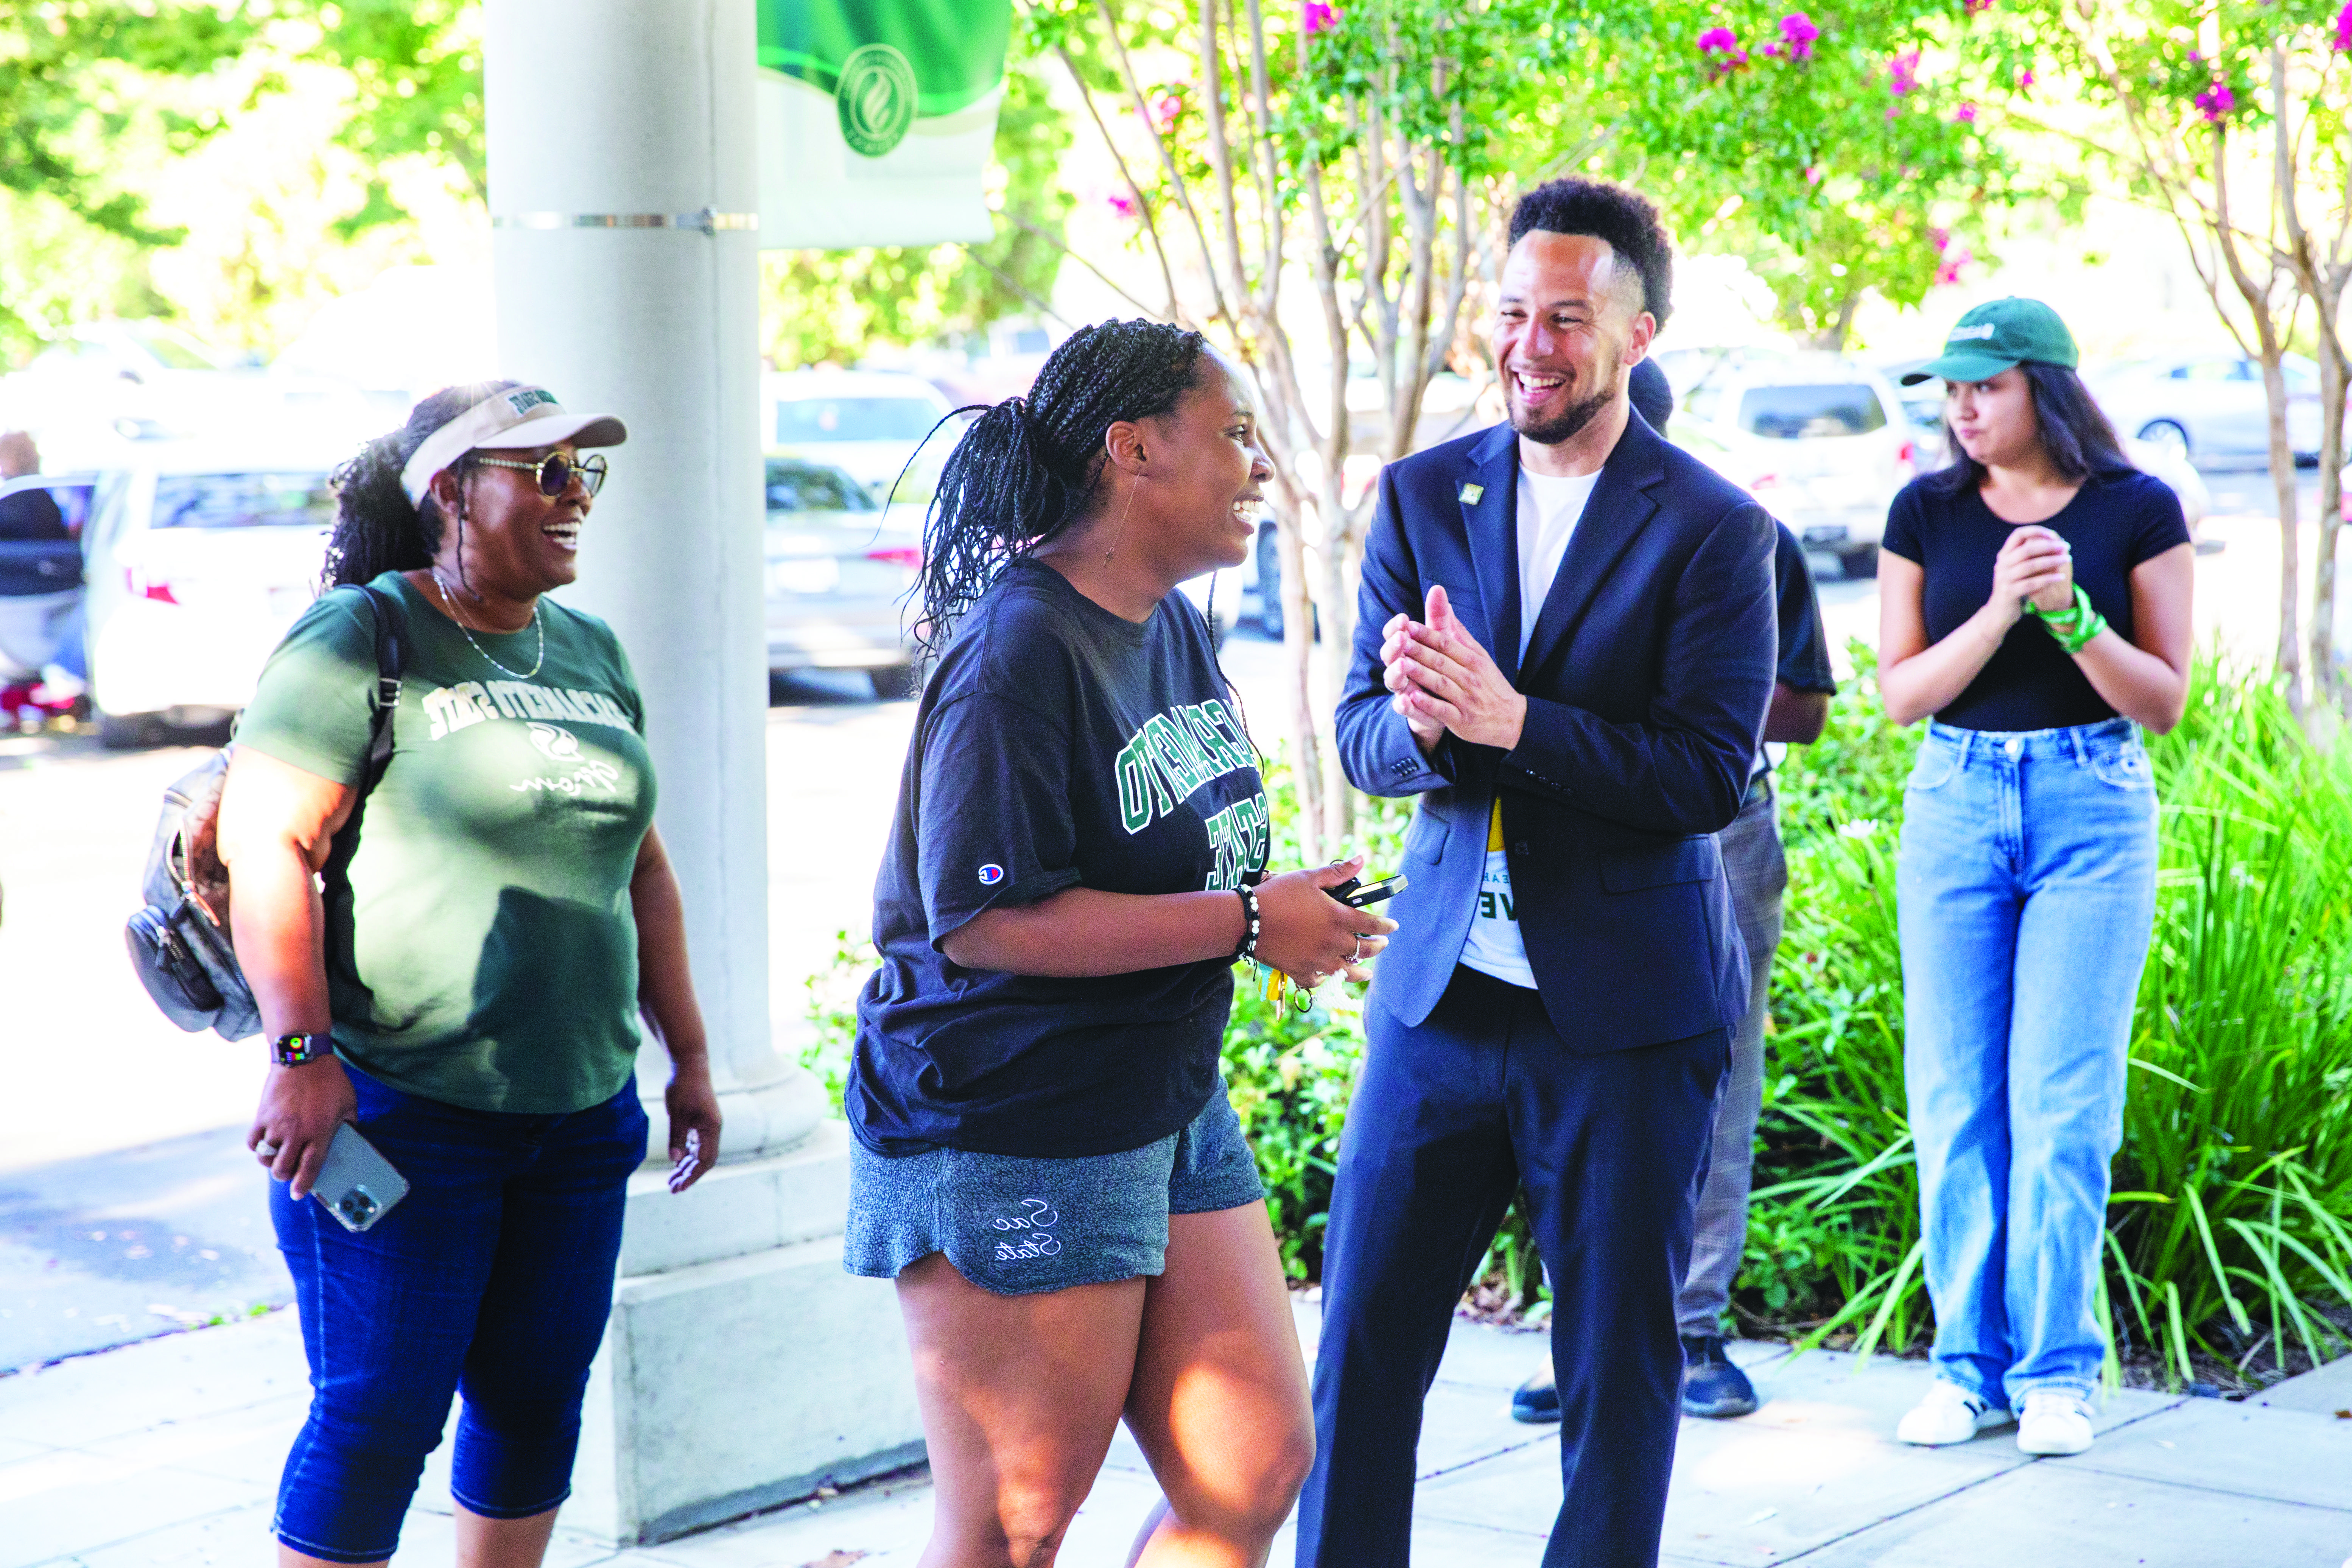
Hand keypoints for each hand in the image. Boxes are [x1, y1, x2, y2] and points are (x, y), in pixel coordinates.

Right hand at [250, 1056, 357, 1200]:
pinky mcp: (261, 1116)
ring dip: (272, 1163)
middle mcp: (296, 1132)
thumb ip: (349, 1125)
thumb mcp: (349, 1104)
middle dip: (286, 1176)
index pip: (309, 1167)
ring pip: (266, 1158)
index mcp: (320, 1131)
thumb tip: (349, 1142)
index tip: (298, 1194)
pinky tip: (266, 1146)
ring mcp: (276, 1125)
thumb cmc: (331, 1081)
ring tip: (279, 1158)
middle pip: (283, 1168)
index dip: (303, 1185)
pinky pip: (253, 1143)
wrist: (303, 1057)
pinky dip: (257, 1149)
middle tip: (290, 1174)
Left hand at [664, 1063, 722, 1192]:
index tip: (678, 1187)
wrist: (690, 1064)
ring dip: (687, 1166)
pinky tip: (677, 1162)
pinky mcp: (701, 1121)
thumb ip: (677, 1137)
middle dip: (689, 1175)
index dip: (692, 1176)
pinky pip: (696, 1144)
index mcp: (711, 1129)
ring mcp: (708, 1125)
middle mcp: (713, 1129)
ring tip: (672, 1179)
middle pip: (704, 1160)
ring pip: (700, 1153)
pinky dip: (687, 1154)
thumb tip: (675, 1160)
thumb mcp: (677, 1114)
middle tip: (672, 1188)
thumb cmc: (684, 1087)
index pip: (705, 1160)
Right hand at [1253, 854, 1396, 988]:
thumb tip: (1361, 859)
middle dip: (1377, 947)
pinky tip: (1329, 977)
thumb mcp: (1309, 878)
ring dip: (1361, 972)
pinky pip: (1319, 982)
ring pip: (1348, 972)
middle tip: (1381, 944)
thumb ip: (1338, 872)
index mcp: (1338, 918)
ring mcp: (1318, 961)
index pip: (1372, 924)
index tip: (1393, 926)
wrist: (1247, 919)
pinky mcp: (1301, 972)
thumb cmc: (1278, 894)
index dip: (1386, 925)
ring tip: (1367, 972)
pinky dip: (1326, 980)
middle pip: (1365, 950)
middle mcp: (1333, 943)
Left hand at [1388, 585, 1527, 750]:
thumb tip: (1447, 606)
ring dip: (1421, 674)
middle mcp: (1470, 677)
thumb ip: (1461, 634)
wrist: (1512, 719)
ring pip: (1440, 683)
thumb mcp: (1480, 657)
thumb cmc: (1491, 685)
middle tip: (1397, 641)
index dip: (1426, 635)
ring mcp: (1466, 699)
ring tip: (1401, 665)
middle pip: (1441, 661)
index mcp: (1473, 660)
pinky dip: (1428, 704)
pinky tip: (1412, 697)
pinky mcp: (1462, 720)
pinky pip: (1443, 710)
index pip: (1446, 644)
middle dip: (1418, 651)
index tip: (1407, 626)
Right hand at [1989, 526, 2072, 624]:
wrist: (1999, 612)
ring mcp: (2004, 579)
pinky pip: (2032, 583)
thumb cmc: (2014, 588)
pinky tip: (2061, 577)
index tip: (2053, 535)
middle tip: (2065, 547)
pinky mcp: (2009, 592)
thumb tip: (2054, 541)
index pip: (2018, 534)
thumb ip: (2029, 556)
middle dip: (2049, 546)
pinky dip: (2048, 579)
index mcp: (2004, 555)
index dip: (2036, 531)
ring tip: (2067, 559)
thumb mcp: (2018, 569)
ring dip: (2052, 561)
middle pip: (2026, 549)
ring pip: (2030, 565)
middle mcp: (2002, 564)